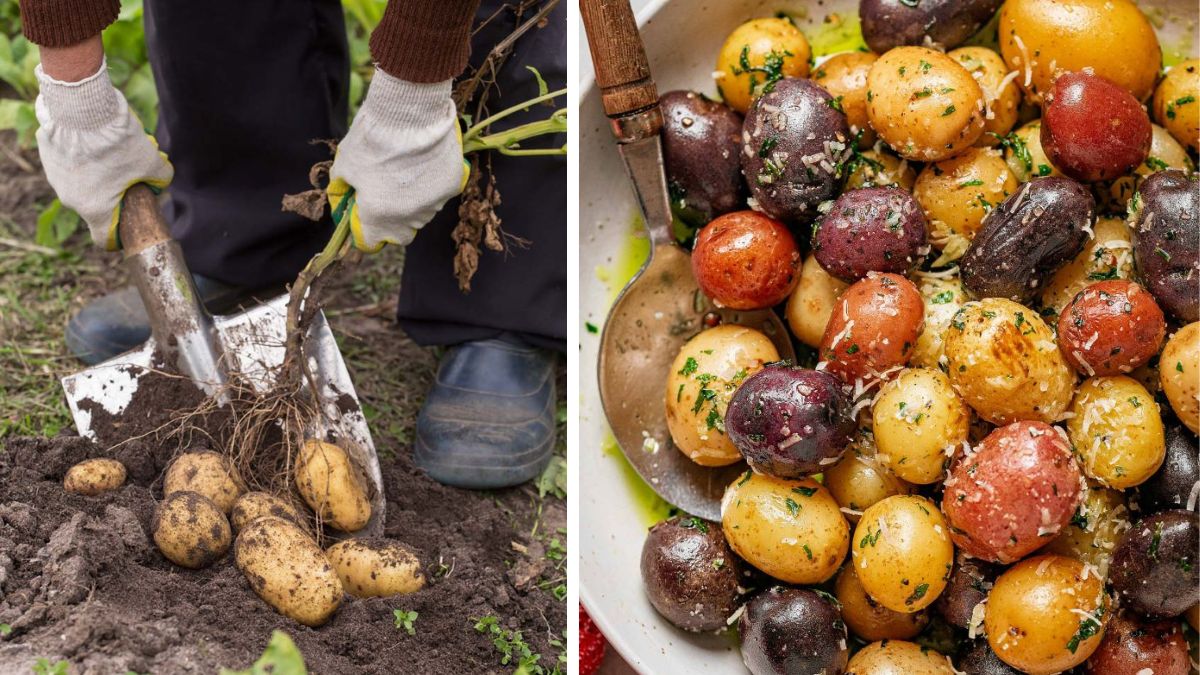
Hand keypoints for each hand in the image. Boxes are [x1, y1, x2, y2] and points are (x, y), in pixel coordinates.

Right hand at [34, 58, 172, 249]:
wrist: (83, 108)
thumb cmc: (119, 142)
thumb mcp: (151, 162)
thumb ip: (160, 178)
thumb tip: (161, 180)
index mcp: (95, 210)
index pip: (103, 239)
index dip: (118, 236)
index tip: (127, 224)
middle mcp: (70, 199)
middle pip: (95, 205)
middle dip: (112, 194)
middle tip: (128, 174)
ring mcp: (55, 176)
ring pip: (80, 181)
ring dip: (95, 173)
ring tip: (111, 150)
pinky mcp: (46, 153)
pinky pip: (68, 160)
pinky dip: (80, 154)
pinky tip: (93, 136)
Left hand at [327, 68, 469, 251]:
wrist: (410, 112)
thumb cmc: (372, 139)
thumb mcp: (345, 166)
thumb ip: (343, 192)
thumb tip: (344, 203)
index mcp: (379, 217)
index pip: (369, 243)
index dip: (361, 230)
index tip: (360, 213)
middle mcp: (409, 218)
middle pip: (398, 233)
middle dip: (388, 219)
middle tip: (382, 192)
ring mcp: (434, 203)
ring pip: (420, 214)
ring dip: (410, 202)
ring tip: (404, 172)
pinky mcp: (452, 186)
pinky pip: (437, 194)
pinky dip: (429, 184)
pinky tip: (422, 162)